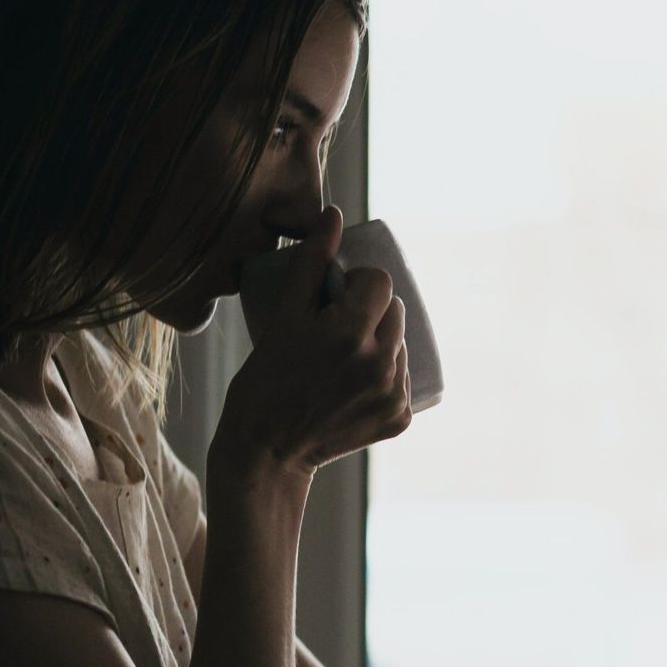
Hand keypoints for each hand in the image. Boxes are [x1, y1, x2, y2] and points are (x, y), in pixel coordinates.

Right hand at [214, 205, 411, 478]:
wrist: (266, 451)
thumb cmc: (264, 381)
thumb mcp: (282, 317)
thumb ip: (310, 264)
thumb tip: (334, 215)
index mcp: (350, 333)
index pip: (381, 282)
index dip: (358, 284)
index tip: (335, 298)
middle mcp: (381, 364)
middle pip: (395, 311)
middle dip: (370, 311)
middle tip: (335, 329)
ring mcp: (394, 395)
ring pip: (401, 344)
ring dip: (380, 342)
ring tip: (342, 359)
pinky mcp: (400, 418)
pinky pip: (402, 378)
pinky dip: (384, 375)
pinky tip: (354, 384)